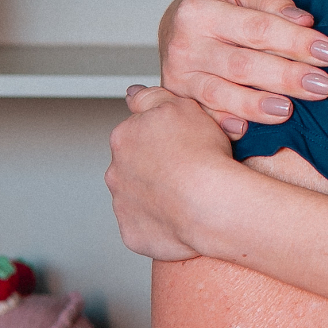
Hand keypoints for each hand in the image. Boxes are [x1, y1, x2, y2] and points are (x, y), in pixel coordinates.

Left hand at [106, 87, 236, 260]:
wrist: (211, 202)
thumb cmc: (201, 155)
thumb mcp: (181, 105)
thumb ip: (152, 97)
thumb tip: (133, 94)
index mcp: (124, 138)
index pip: (138, 134)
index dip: (163, 138)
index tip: (183, 145)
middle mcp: (116, 171)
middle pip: (135, 166)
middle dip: (156, 168)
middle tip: (189, 170)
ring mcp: (122, 204)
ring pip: (139, 197)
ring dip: (158, 195)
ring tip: (190, 196)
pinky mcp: (132, 233)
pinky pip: (146, 226)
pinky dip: (161, 223)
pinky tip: (183, 217)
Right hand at [156, 0, 327, 135]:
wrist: (173, 29)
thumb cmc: (214, 9)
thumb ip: (271, 2)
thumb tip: (304, 20)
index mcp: (199, 10)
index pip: (257, 28)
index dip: (295, 41)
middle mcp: (184, 45)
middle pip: (243, 65)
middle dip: (286, 76)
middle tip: (322, 86)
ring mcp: (178, 76)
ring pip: (222, 95)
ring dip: (259, 105)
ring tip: (290, 110)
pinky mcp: (179, 100)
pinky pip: (205, 116)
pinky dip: (226, 124)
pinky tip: (247, 130)